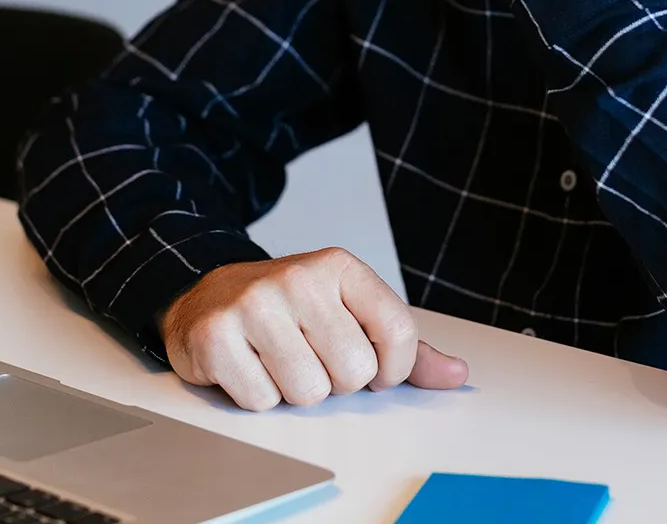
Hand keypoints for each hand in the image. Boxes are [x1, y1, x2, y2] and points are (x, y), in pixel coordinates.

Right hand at [158, 247, 468, 409]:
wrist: (209, 298)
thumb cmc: (290, 312)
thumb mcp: (350, 314)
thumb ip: (405, 347)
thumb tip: (457, 375)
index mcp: (339, 267)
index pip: (397, 331)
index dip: (392, 369)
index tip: (374, 370)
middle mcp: (298, 278)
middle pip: (352, 372)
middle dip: (336, 382)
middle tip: (311, 359)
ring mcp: (253, 304)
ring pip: (308, 393)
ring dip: (295, 392)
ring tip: (279, 362)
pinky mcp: (216, 336)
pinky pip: (262, 401)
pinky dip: (258, 397)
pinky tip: (249, 367)